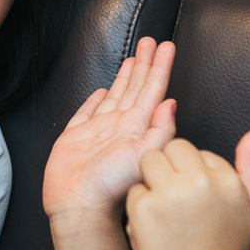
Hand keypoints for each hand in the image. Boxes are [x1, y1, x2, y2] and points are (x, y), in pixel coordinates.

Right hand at [42, 38, 178, 224]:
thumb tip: (172, 103)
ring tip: (134, 57)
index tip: (168, 47)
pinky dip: (96, 99)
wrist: (80, 208)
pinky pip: (88, 111)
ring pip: (116, 95)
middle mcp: (121, 126)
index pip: (154, 90)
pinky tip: (103, 90)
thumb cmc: (111, 188)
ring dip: (125, 75)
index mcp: (138, 128)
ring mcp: (99, 131)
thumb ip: (160, 130)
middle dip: (145, 64)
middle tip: (152, 41)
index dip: (160, 68)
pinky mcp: (77, 137)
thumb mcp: (144, 157)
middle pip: (136, 87)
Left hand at [126, 134, 249, 249]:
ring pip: (148, 161)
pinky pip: (134, 190)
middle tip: (176, 201)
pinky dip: (140, 207)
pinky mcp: (143, 209)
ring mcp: (169, 194)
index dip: (193, 173)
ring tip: (166, 211)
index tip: (197, 199)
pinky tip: (156, 228)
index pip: (197, 150)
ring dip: (152, 181)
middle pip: (170, 148)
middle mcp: (199, 181)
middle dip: (169, 168)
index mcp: (225, 179)